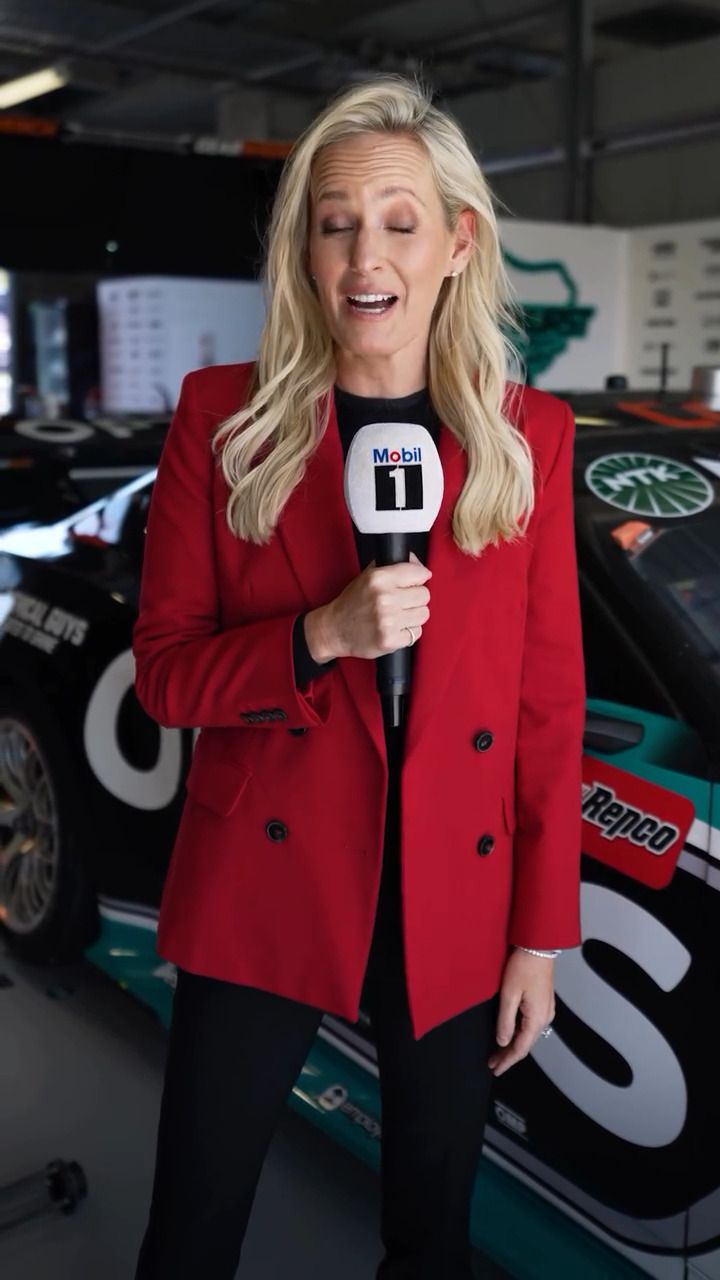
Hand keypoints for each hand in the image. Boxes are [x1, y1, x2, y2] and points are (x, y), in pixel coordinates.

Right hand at [305, 551, 431, 661]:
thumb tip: (417, 562)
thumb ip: (394, 565)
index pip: (420, 573)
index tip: (414, 583)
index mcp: (379, 578)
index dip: (418, 578)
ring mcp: (388, 620)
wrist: (334, 629)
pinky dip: (408, 632)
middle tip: (401, 602)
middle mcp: (384, 598)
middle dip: (415, 598)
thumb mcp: (368, 576)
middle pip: (424, 595)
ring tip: (397, 616)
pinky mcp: (391, 640)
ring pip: (423, 614)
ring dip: (413, 616)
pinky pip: (416, 633)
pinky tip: (394, 628)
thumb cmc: (352, 603)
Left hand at [488, 949, 555, 1076]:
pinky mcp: (543, 1003)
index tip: (495, 1069)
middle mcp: (545, 1018)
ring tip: (498, 1053)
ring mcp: (546, 1011)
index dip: (507, 1061)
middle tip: (493, 1064)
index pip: (521, 1048)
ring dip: (514, 1046)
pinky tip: (511, 1035)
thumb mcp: (509, 994)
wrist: (538, 947)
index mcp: (537, 1019)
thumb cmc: (523, 967)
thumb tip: (502, 1041)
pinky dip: (520, 1035)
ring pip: (529, 1036)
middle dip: (509, 1056)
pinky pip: (531, 1027)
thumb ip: (505, 1020)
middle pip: (526, 1044)